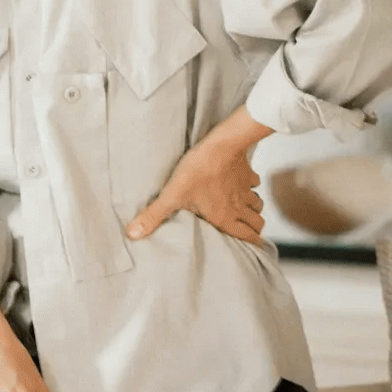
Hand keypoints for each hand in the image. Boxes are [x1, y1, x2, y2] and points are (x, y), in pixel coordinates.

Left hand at [125, 105, 270, 245]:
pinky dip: (252, 186)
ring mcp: (245, 189)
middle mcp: (239, 206)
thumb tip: (133, 234)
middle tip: (248, 230)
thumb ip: (154, 216)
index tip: (254, 248)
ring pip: (258, 204)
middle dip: (254, 228)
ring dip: (253, 209)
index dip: (253, 243)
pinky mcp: (247, 172)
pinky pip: (255, 183)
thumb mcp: (172, 195)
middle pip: (257, 223)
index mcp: (225, 217)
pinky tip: (243, 184)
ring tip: (244, 211)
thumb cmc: (198, 170)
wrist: (221, 143)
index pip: (248, 236)